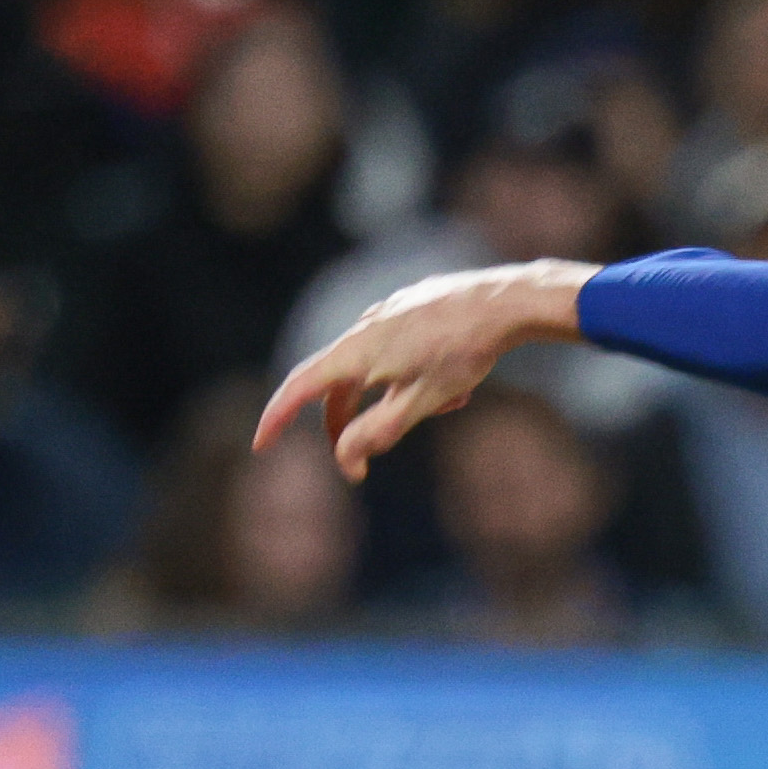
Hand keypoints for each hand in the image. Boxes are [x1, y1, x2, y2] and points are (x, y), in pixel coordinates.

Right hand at [253, 260, 595, 479]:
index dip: (276, 418)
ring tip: (451, 404)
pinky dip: (419, 376)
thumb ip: (377, 431)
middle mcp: (363, 328)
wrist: (506, 302)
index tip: (261, 445)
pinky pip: (400, 352)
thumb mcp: (420, 402)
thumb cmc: (464, 353)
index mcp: (357, 351)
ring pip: (375, 370)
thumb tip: (344, 458)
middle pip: (336, 385)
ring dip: (399, 399)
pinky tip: (460, 381)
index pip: (299, 387)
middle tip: (359, 465)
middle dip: (345, 425)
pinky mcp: (410, 308)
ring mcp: (387, 315)